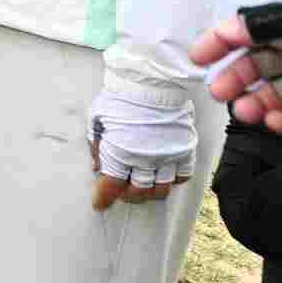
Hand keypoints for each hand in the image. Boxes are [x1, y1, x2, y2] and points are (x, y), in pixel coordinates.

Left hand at [89, 89, 198, 209]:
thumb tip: (98, 166)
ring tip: (143, 182)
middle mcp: (145, 159)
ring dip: (149, 191)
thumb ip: (96, 146)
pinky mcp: (185, 149)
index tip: (100, 203)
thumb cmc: (121, 97)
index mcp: (119, 153)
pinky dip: (173, 179)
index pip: (110, 188)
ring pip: (160, 190)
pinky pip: (182, 176)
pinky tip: (164, 172)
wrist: (153, 79)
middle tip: (123, 189)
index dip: (103, 199)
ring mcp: (167, 155)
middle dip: (126, 195)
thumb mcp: (97, 119)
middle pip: (137, 193)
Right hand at [196, 0, 281, 135]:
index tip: (198, 57)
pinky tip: (274, 123)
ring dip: (256, 102)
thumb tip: (230, 27)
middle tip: (219, 92)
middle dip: (236, 77)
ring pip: (275, 94)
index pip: (253, 33)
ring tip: (245, 112)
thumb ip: (271, 28)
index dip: (223, 42)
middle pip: (259, 66)